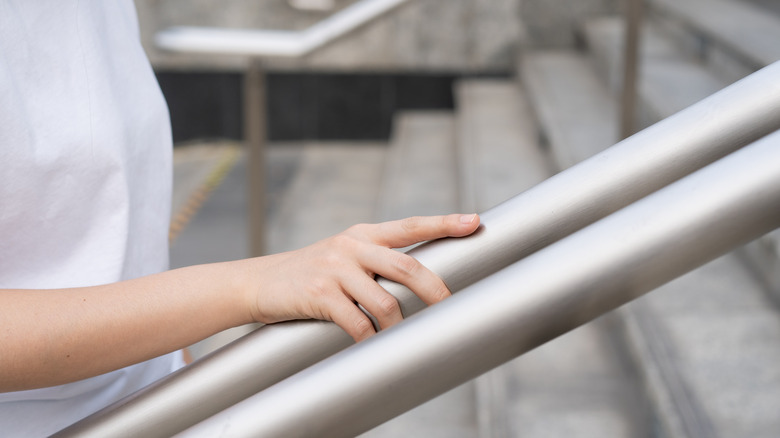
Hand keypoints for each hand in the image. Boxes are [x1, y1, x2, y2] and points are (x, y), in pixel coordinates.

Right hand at [242, 214, 479, 340]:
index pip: (410, 226)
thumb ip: (378, 260)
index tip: (473, 221)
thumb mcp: (344, 255)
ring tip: (396, 333)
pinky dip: (369, 337)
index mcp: (363, 235)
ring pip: (385, 301)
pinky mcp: (319, 294)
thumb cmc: (312, 273)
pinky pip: (358, 322)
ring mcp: (335, 269)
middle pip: (406, 266)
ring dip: (397, 323)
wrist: (262, 282)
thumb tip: (422, 282)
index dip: (443, 223)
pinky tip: (368, 341)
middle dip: (433, 290)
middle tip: (448, 306)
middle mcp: (351, 247)